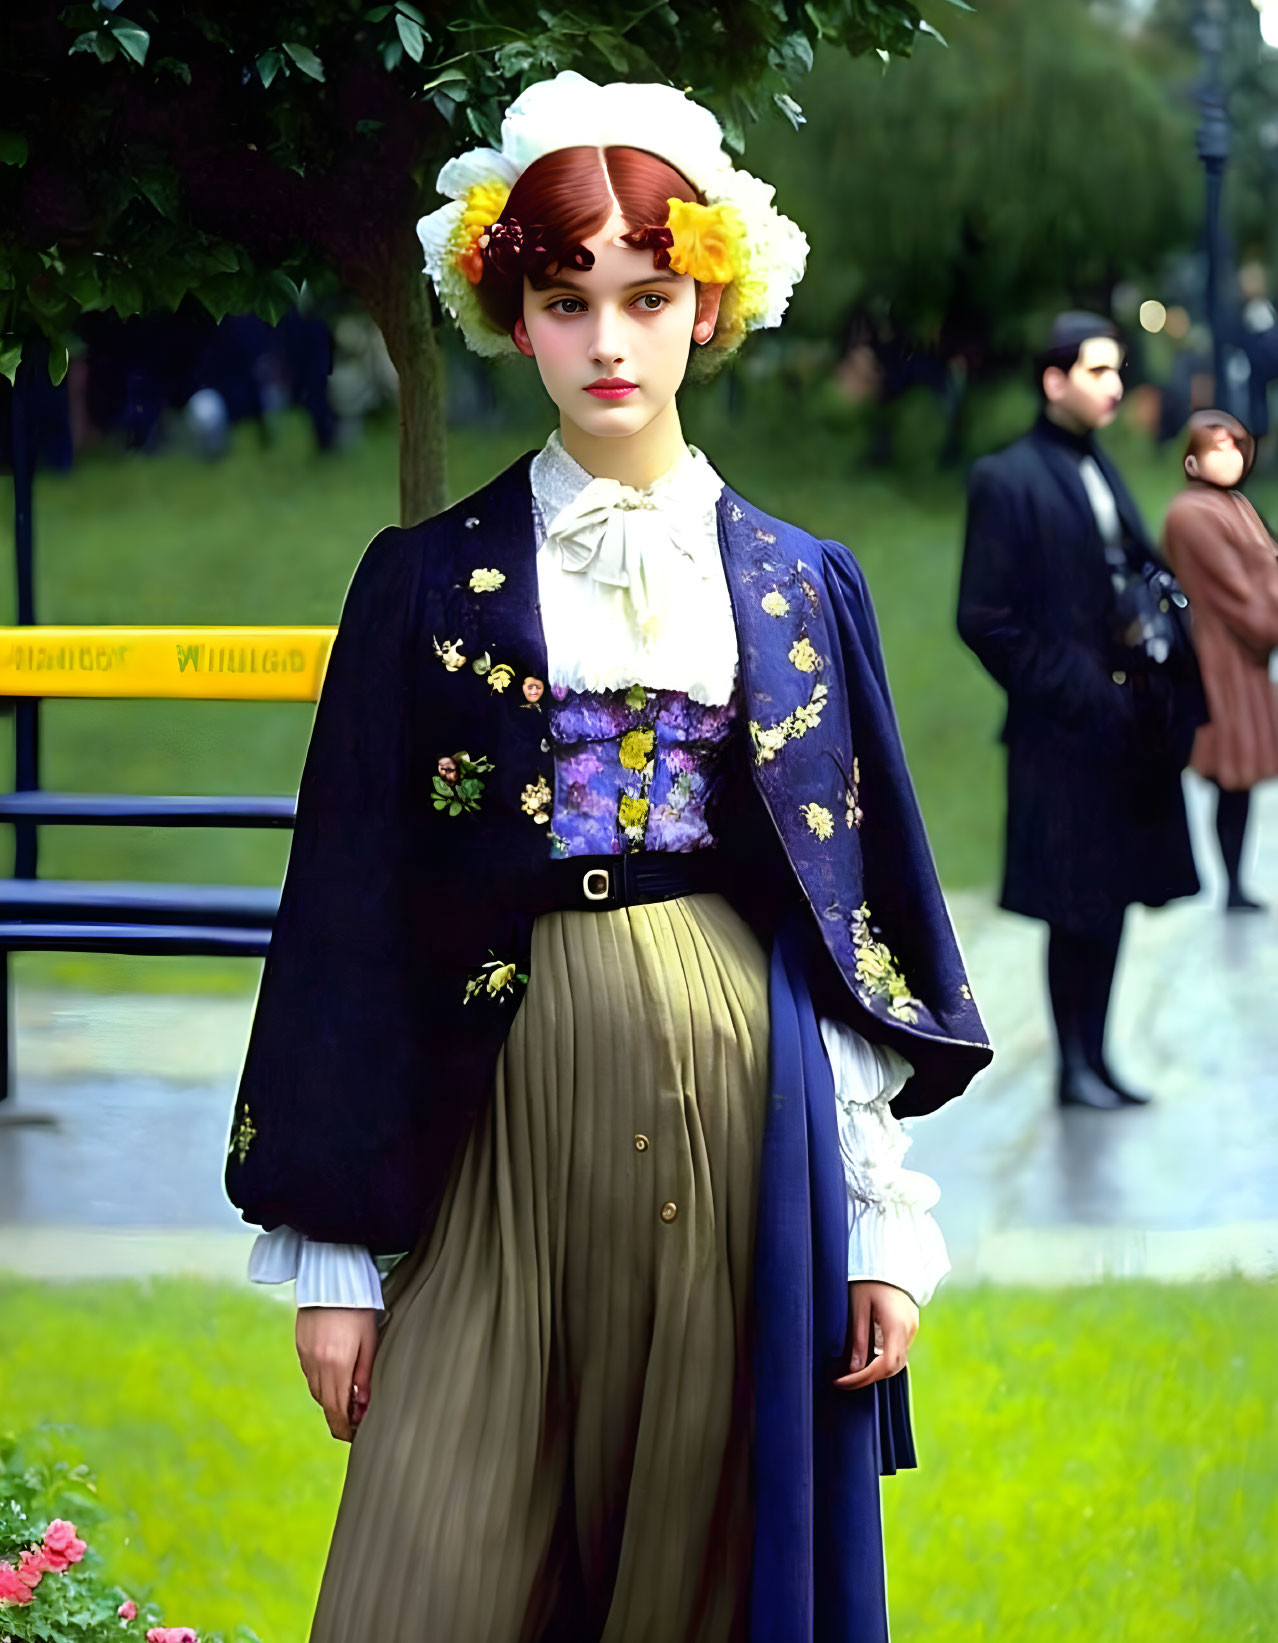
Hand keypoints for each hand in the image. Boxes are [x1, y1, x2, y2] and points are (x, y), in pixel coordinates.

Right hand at [295, 1306, 380, 1441]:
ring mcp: (305, 1355)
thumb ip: (365, 1374)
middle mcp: (317, 1363)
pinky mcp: (300, 1346)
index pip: (336, 1409)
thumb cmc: (357, 1306)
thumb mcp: (370, 1340)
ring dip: (330, 1398)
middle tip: (354, 1420)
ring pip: (315, 1389)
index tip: (353, 1436)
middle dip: (338, 1415)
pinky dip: (321, 1381)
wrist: (332, 1278)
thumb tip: (363, 1403)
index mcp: (336, 1364)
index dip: (343, 1428)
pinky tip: (335, 1375)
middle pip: (324, 1402)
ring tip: (348, 1398)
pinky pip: (309, 1373)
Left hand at [834, 1281, 918, 1391]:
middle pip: (893, 1368)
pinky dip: (882, 1361)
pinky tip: (864, 1360)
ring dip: (875, 1371)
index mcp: (897, 1325)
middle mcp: (909, 1330)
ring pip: (897, 1362)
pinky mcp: (910, 1326)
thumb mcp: (857, 1305)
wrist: (889, 1258)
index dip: (864, 1378)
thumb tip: (854, 1369)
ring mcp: (912, 1329)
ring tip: (850, 1373)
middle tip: (843, 1381)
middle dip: (868, 1378)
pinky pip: (898, 1351)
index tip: (842, 1381)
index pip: (885, 1365)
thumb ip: (858, 1337)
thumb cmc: (869, 1278)